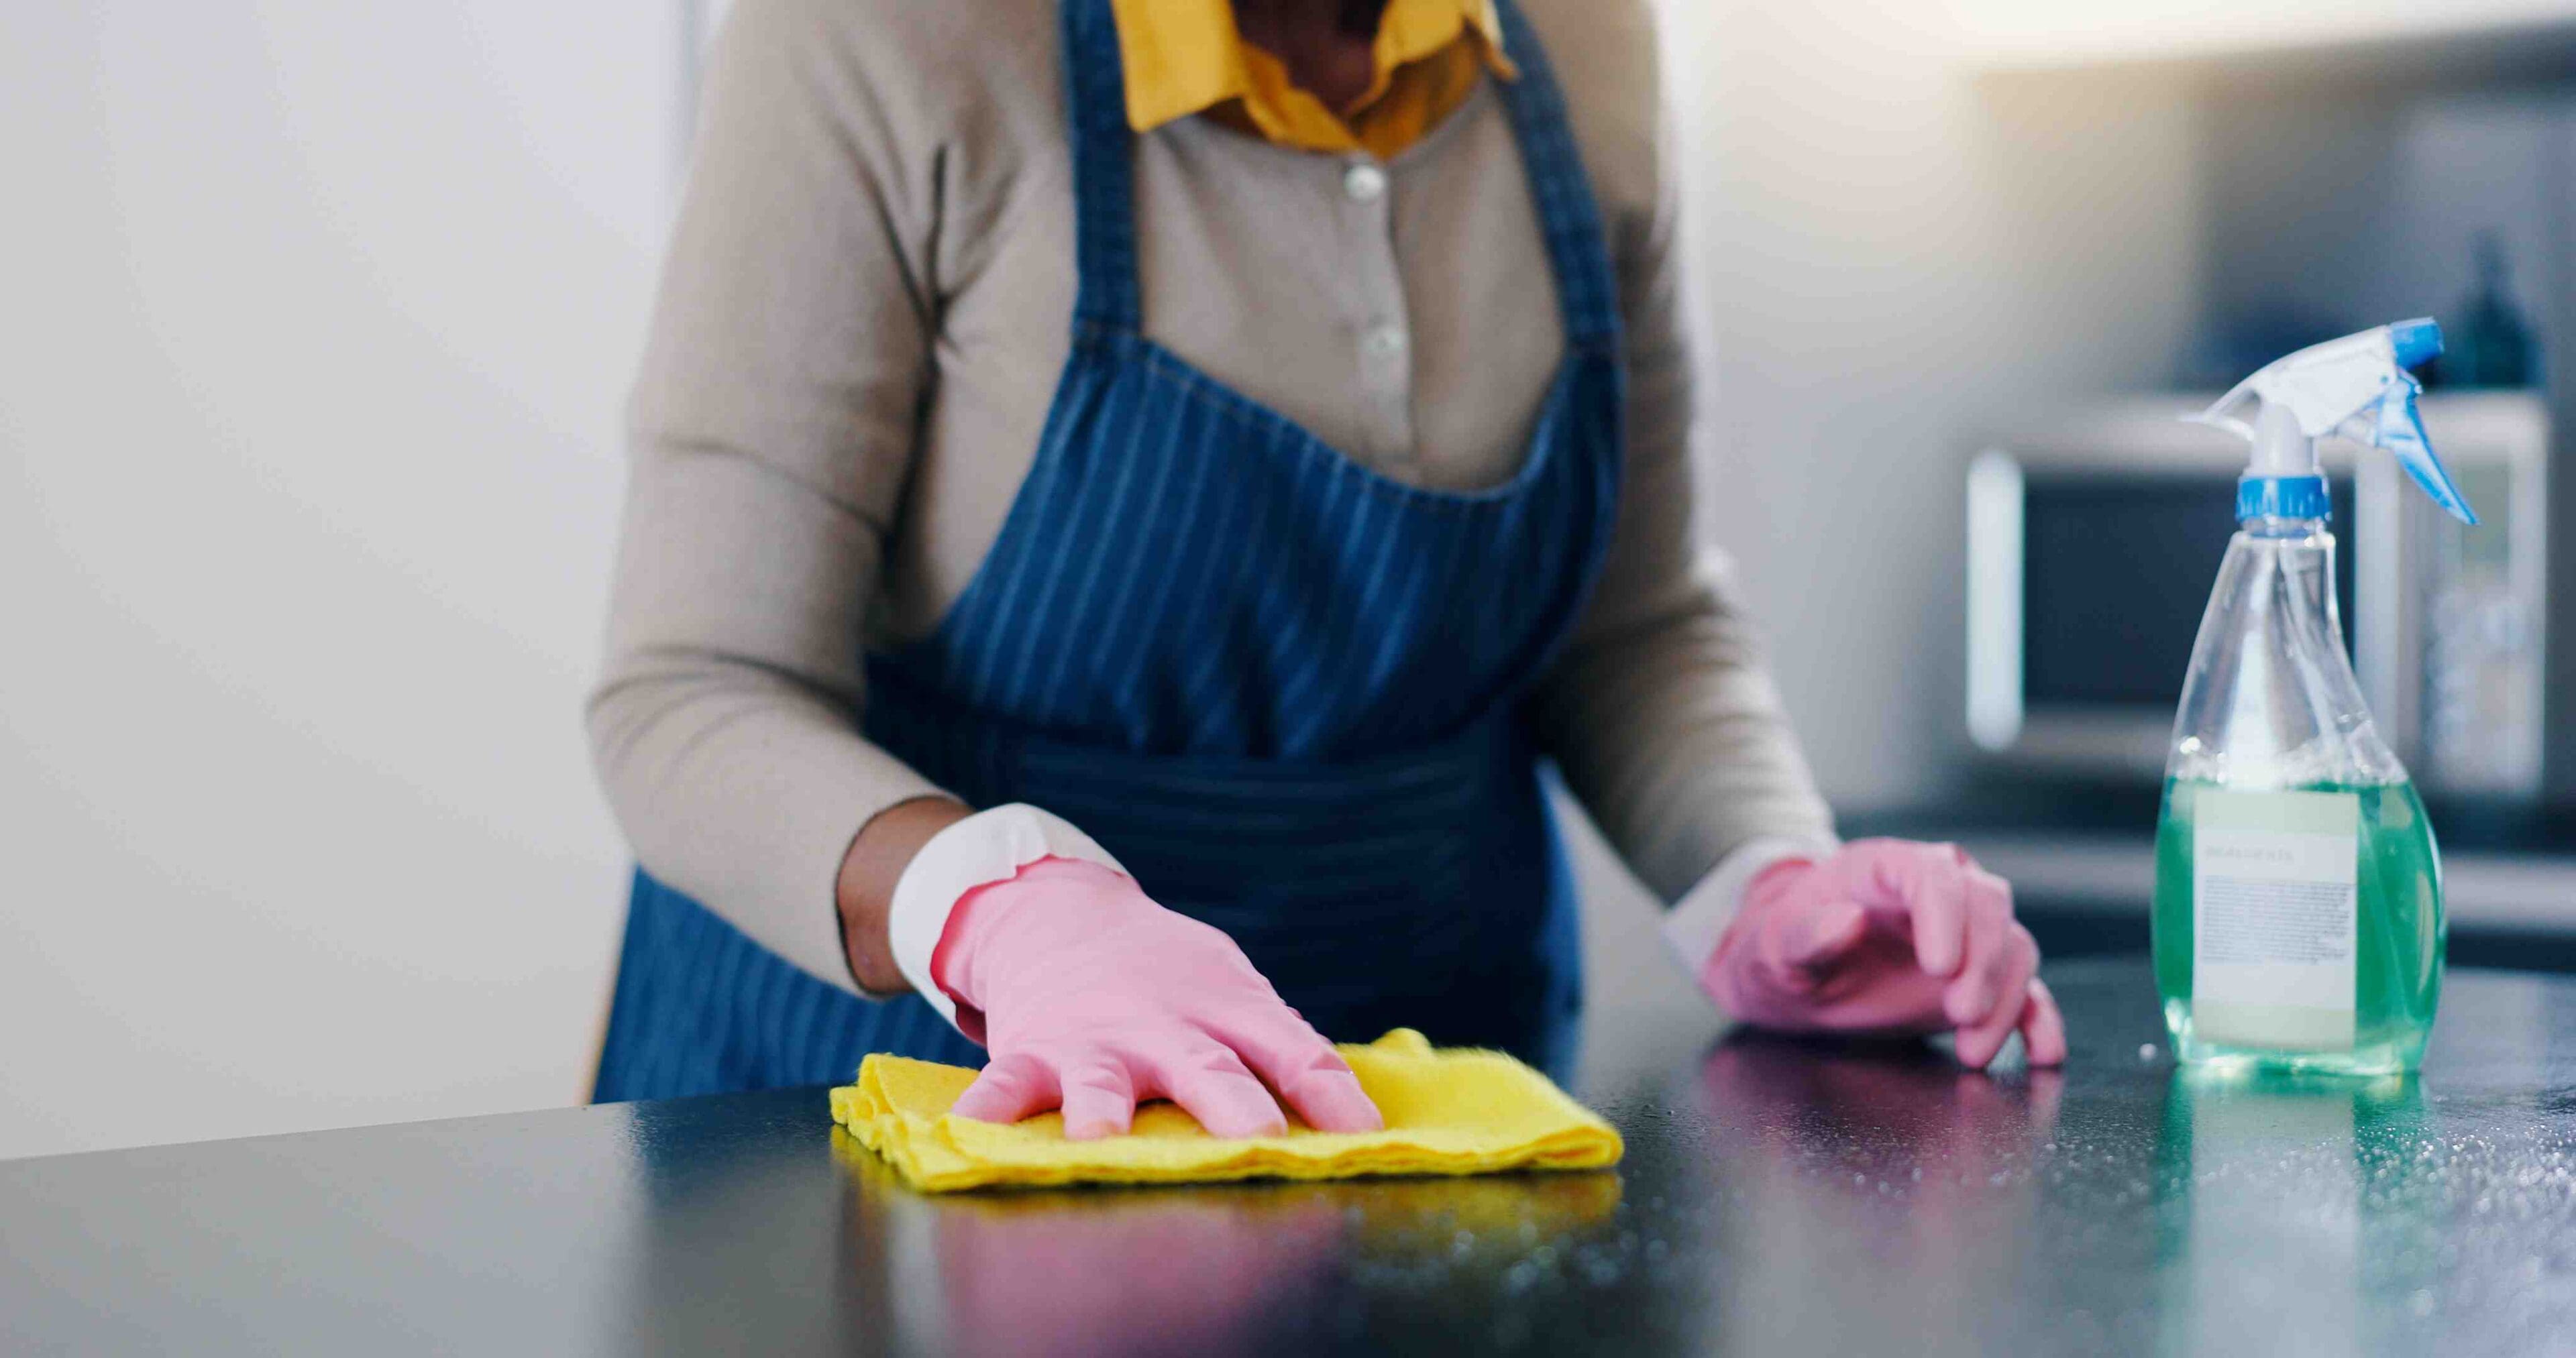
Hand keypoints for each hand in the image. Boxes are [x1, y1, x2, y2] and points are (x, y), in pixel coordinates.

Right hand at [932, 857, 1385, 1138]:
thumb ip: (1286, 1051)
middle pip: (1207, 1068)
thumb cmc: (1168, 974)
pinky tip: (974, 1132)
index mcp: (1227, 1010)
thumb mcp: (1234, 992)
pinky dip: (988, 1108)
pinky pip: (1005, 1083)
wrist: (1060, 917)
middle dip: (1232, 1106)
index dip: (1330, 1096)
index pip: (1294, 1052)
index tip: (1365, 1139)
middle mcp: (1163, 1027)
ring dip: (1101, 1111)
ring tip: (1099, 1140)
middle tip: (1256, 1141)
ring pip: (1100, 1081)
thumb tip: (1360, 1124)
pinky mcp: (1031, 1051)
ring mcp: (1093, 1041)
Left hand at [1699, 840, 2067, 1068]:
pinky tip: (2043, 1052)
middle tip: (1960, 1014)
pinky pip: (2026, 990)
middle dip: (1984, 963)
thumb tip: (1846, 920)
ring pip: (2013, 948)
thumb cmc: (1782, 951)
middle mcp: (1936, 890)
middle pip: (1987, 907)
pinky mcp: (1979, 977)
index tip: (1940, 968)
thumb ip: (1806, 934)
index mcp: (1885, 867)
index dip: (1946, 918)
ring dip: (2005, 1000)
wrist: (1796, 977)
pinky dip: (2039, 1020)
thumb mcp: (1775, 946)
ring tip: (1973, 1050)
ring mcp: (1964, 933)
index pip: (1933, 876)